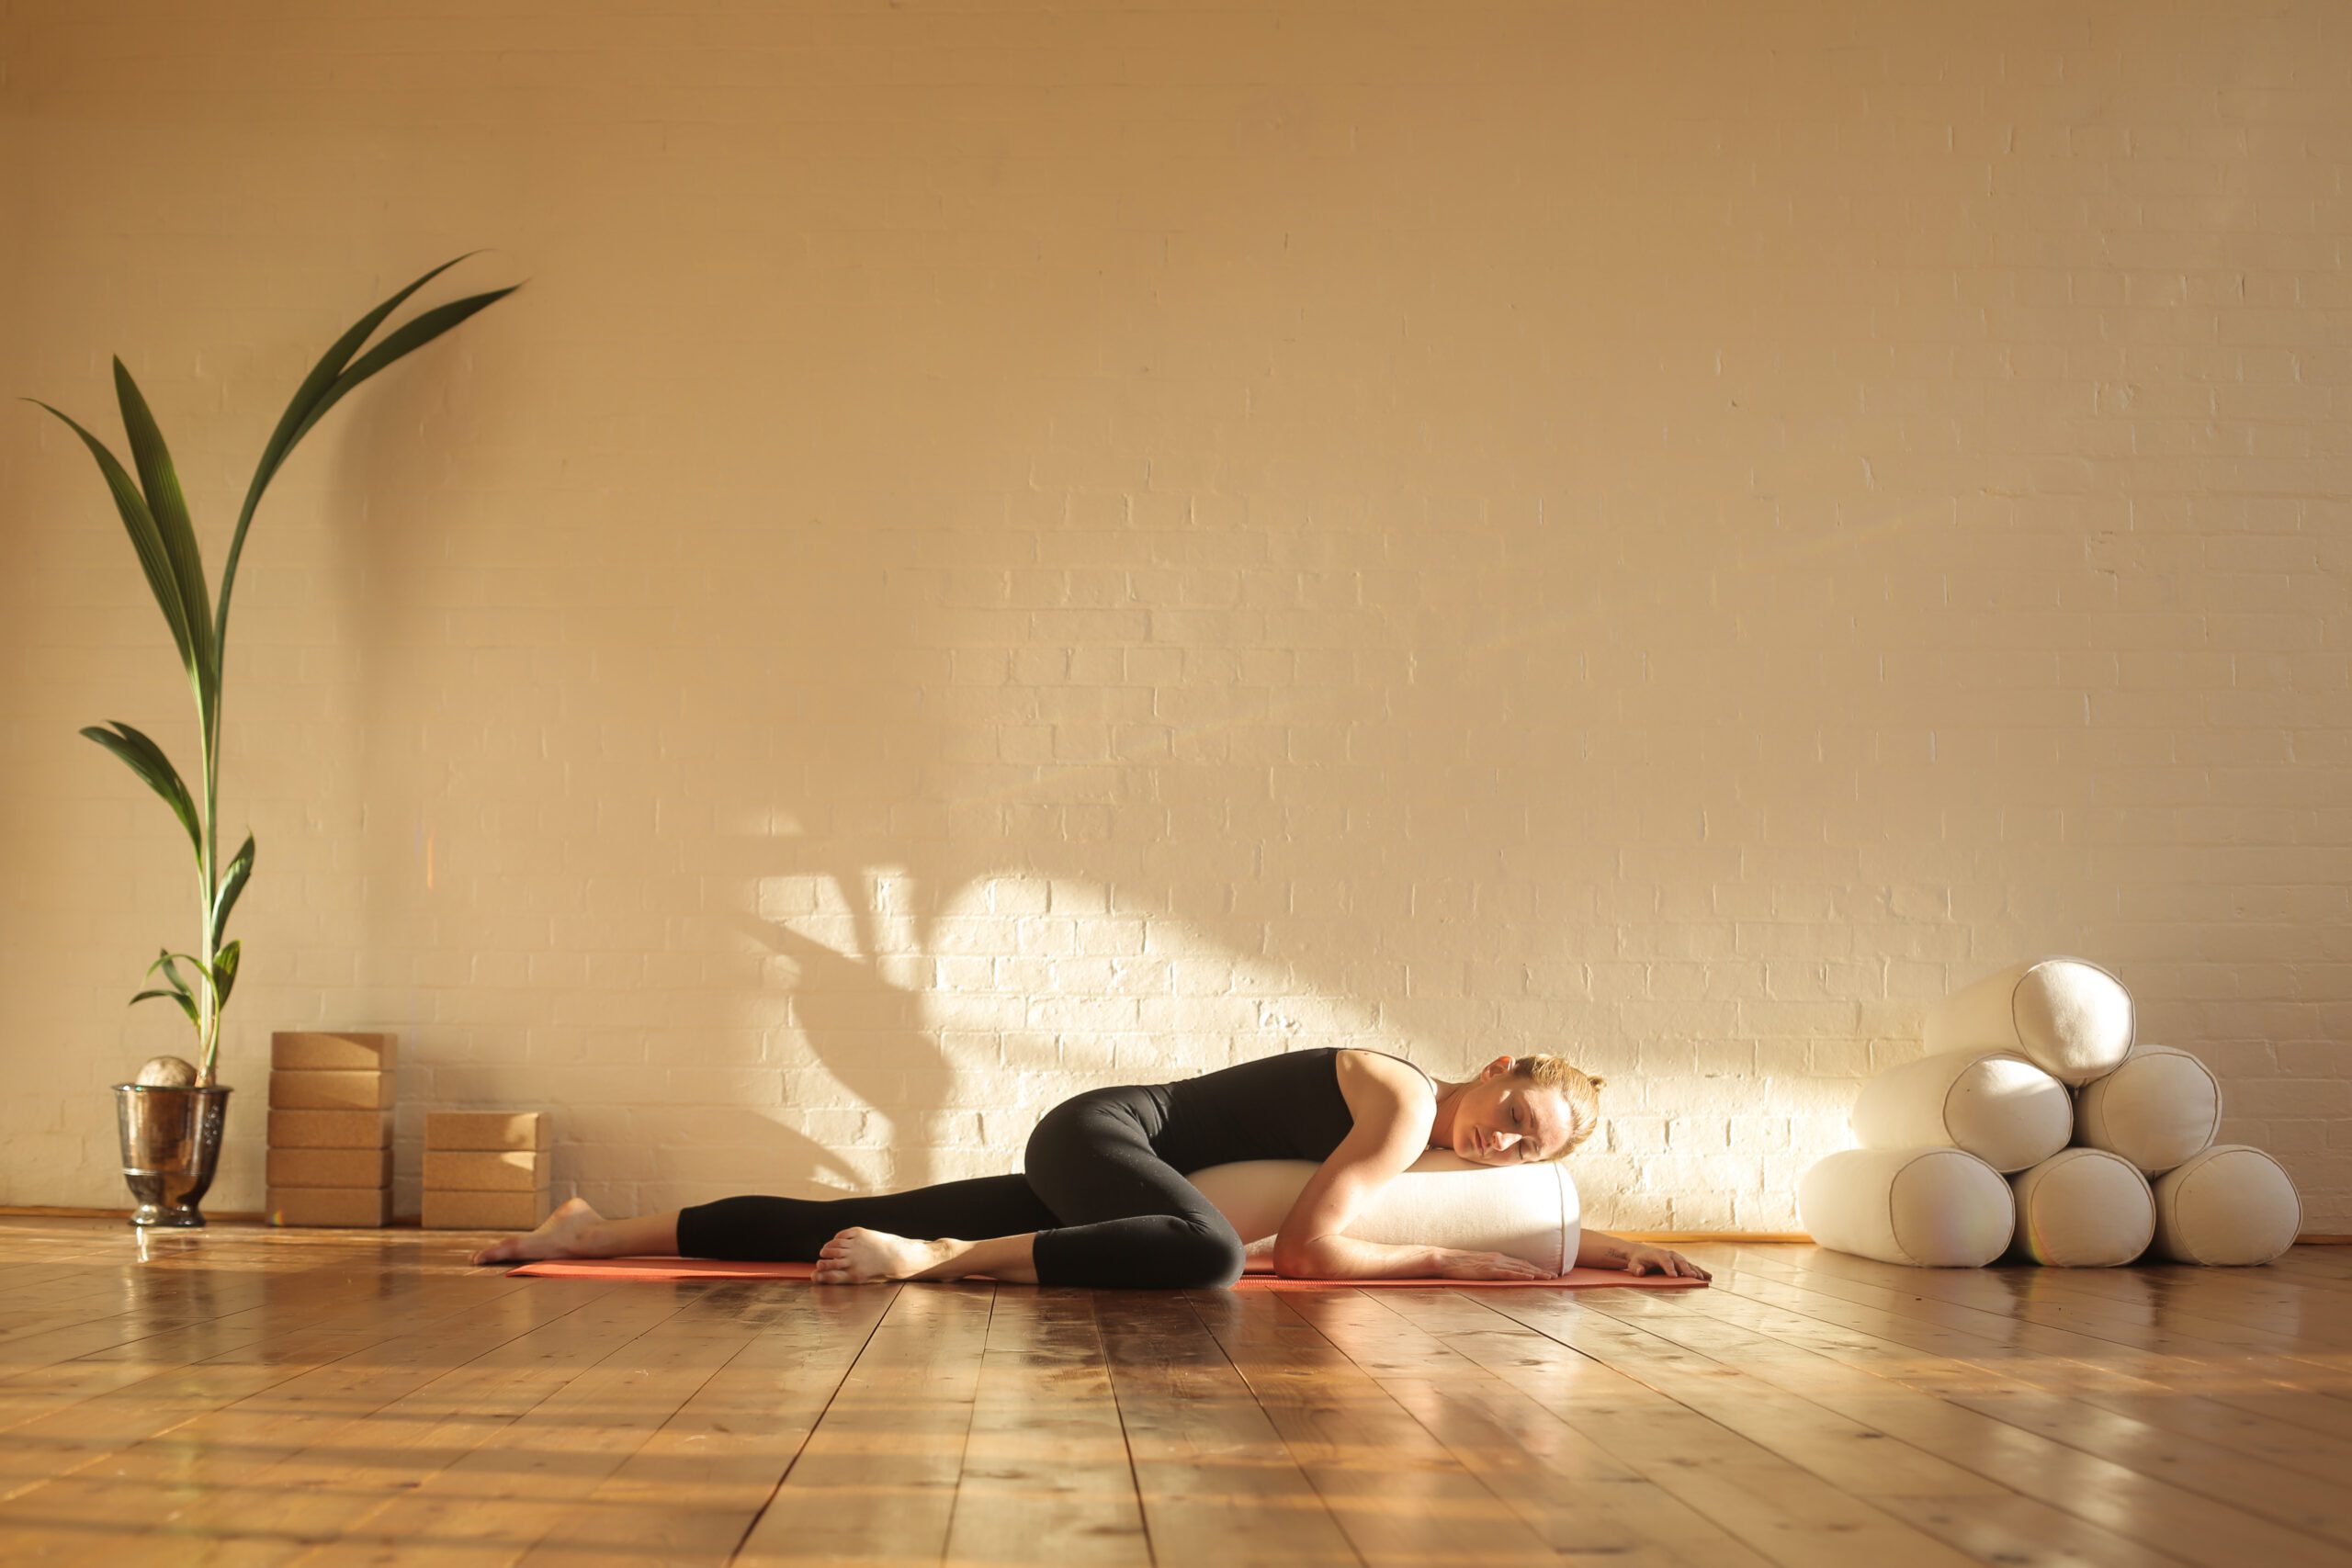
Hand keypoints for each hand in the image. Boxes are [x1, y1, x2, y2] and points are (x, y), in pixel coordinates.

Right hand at [1432, 1247, 1555, 1281]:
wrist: (1446, 1259)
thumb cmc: (1459, 1264)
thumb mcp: (1477, 1264)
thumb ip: (1489, 1267)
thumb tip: (1497, 1274)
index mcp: (1496, 1257)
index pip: (1520, 1262)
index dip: (1534, 1267)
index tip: (1546, 1272)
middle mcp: (1498, 1258)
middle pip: (1524, 1264)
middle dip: (1541, 1270)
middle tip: (1555, 1276)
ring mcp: (1494, 1263)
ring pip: (1520, 1268)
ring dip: (1536, 1272)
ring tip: (1549, 1277)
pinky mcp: (1488, 1271)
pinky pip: (1508, 1273)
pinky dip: (1521, 1275)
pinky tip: (1531, 1277)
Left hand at [1621, 1244, 1709, 1279]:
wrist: (1643, 1253)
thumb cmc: (1638, 1260)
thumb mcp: (1633, 1264)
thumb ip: (1636, 1268)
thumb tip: (1640, 1271)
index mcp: (1658, 1254)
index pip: (1664, 1261)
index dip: (1669, 1268)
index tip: (1674, 1276)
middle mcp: (1670, 1255)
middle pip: (1679, 1261)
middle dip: (1686, 1269)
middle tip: (1693, 1277)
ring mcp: (1677, 1258)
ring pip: (1688, 1264)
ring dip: (1696, 1271)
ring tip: (1704, 1279)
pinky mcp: (1681, 1262)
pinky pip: (1692, 1267)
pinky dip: (1700, 1271)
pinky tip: (1709, 1277)